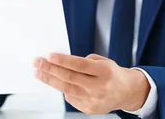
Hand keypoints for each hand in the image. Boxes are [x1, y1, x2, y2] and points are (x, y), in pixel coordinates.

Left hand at [33, 53, 149, 114]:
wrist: (126, 92)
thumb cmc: (112, 73)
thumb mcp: (103, 61)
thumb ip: (84, 62)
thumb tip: (61, 62)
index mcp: (104, 71)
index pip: (79, 65)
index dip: (63, 61)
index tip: (49, 56)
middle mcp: (99, 86)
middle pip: (69, 78)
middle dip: (50, 69)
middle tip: (37, 62)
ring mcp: (94, 100)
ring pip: (66, 90)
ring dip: (50, 80)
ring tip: (39, 73)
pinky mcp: (89, 109)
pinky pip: (71, 98)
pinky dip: (62, 90)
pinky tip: (55, 83)